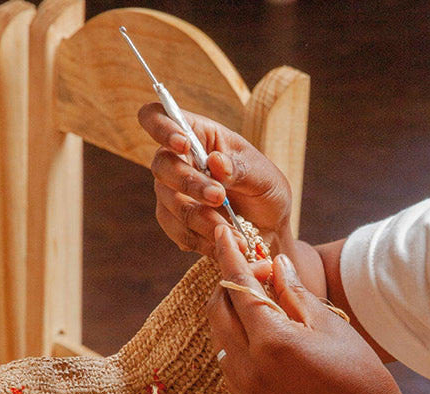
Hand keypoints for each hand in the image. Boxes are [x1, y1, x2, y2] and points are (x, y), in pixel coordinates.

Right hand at [138, 102, 293, 256]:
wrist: (270, 229)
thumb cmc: (266, 191)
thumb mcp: (263, 175)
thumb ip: (239, 168)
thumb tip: (215, 161)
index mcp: (198, 134)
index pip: (159, 116)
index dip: (162, 127)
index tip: (183, 144)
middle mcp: (178, 161)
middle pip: (161, 166)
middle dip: (190, 183)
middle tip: (219, 196)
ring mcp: (173, 193)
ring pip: (169, 204)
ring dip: (199, 218)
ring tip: (231, 230)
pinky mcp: (176, 223)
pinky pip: (176, 232)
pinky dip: (200, 240)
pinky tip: (222, 241)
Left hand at [207, 226, 411, 393]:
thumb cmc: (357, 369)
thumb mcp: (327, 322)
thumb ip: (293, 290)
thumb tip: (274, 261)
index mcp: (273, 342)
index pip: (239, 287)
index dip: (229, 256)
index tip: (221, 232)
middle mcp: (251, 369)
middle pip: (219, 312)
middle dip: (231, 286)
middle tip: (259, 275)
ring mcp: (246, 391)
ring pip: (220, 339)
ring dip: (233, 316)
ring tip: (265, 308)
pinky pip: (229, 365)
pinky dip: (238, 344)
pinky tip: (263, 339)